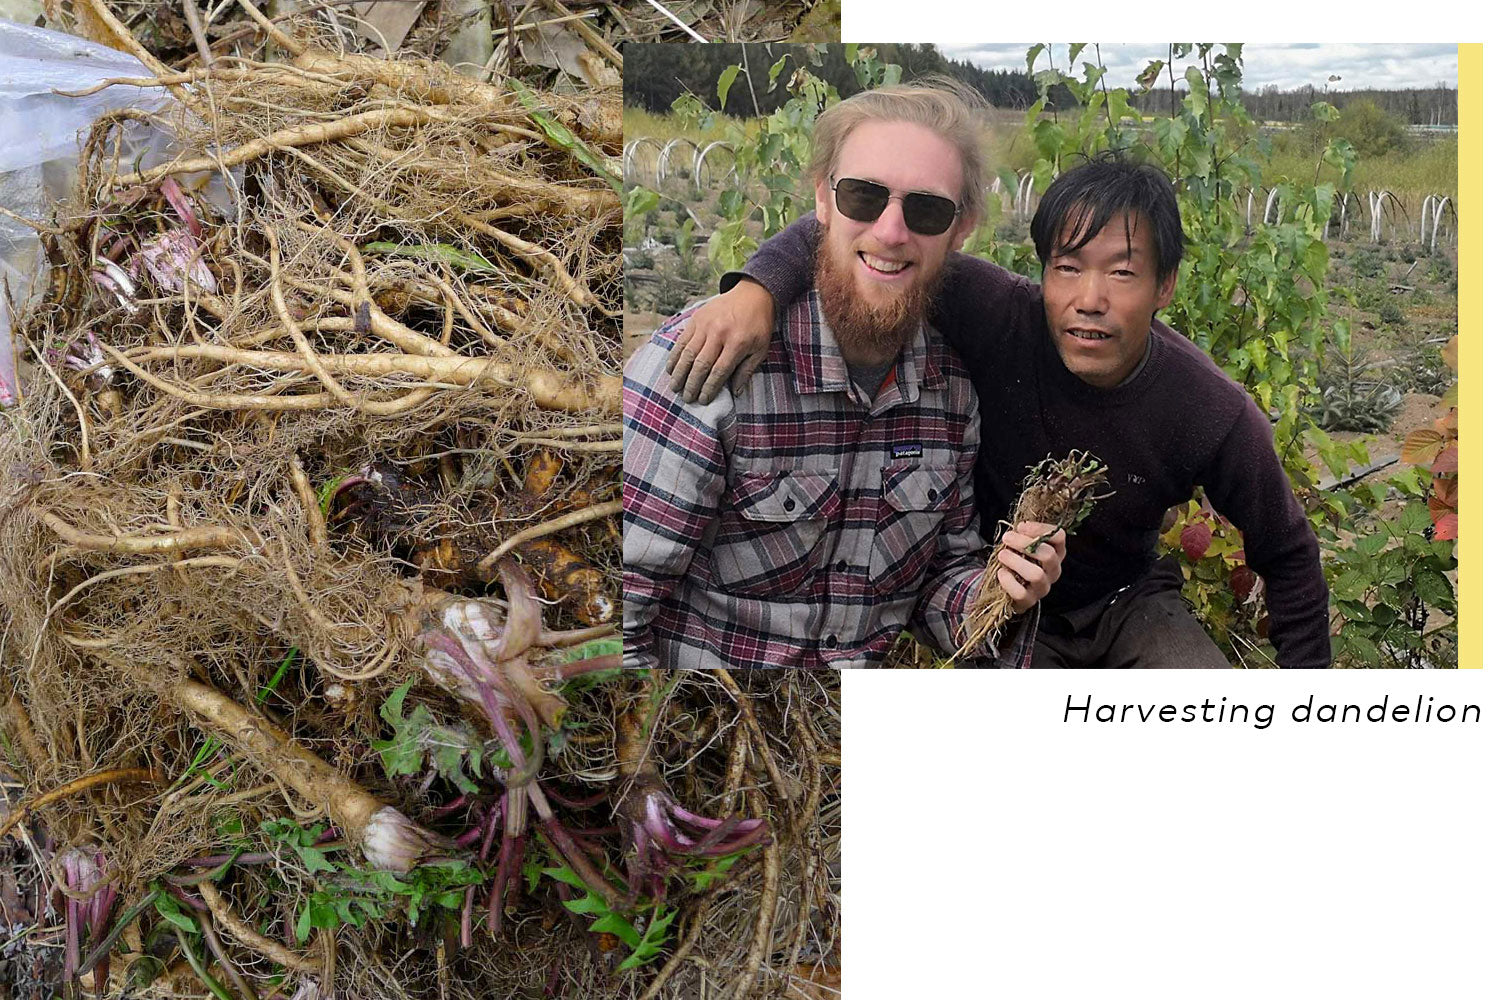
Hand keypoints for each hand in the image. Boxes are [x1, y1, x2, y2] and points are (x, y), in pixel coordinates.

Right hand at [666, 279, 774, 402]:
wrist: (752, 294)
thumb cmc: (758, 325)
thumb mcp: (761, 349)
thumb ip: (747, 370)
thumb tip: (736, 392)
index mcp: (737, 343)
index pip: (719, 371)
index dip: (709, 388)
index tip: (703, 400)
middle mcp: (719, 334)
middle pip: (701, 364)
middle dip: (692, 384)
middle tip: (686, 398)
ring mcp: (705, 325)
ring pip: (688, 353)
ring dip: (679, 373)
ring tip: (675, 387)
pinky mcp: (696, 318)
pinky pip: (682, 340)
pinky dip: (675, 355)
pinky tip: (671, 368)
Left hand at [991, 521, 1065, 613]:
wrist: (1010, 588)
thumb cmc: (1018, 560)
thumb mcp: (1023, 544)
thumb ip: (1024, 534)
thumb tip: (1020, 527)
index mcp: (1056, 553)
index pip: (1059, 536)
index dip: (1040, 529)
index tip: (1021, 526)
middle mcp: (1053, 570)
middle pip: (1048, 555)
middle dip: (1025, 544)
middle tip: (1007, 538)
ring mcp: (1042, 587)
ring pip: (1036, 575)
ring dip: (1016, 562)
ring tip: (1002, 555)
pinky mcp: (1028, 601)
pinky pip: (1021, 593)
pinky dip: (1009, 581)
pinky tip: (1001, 572)